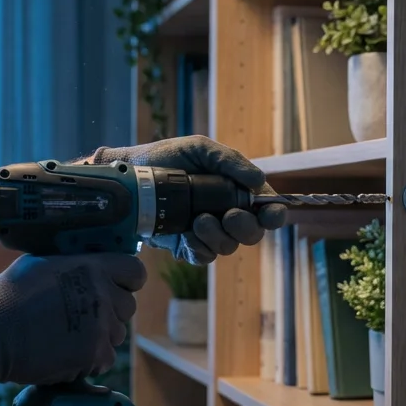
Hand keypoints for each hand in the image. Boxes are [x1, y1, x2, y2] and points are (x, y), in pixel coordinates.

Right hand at [0, 253, 146, 397]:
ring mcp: (100, 326)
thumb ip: (73, 263)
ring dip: (101, 335)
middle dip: (112, 311)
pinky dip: (91, 359)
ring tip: (70, 334)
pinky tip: (67, 352)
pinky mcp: (94, 354)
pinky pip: (105, 358)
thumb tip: (88, 262)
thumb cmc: (8, 297)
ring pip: (118, 334)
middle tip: (86, 315)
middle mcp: (102, 295)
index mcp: (92, 267)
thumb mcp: (41, 263)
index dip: (128, 281)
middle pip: (128, 305)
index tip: (117, 287)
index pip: (135, 271)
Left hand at [85, 135, 287, 264]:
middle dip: (244, 227)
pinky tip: (186, 234)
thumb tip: (258, 181)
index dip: (274, 215)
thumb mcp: (200, 149)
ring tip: (198, 219)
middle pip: (253, 233)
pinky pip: (204, 257)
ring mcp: (208, 232)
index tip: (268, 214)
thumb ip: (230, 161)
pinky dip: (199, 247)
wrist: (131, 177)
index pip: (268, 209)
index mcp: (237, 190)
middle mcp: (227, 213)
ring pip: (228, 247)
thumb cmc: (168, 157)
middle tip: (228, 215)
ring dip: (217, 235)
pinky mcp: (187, 246)